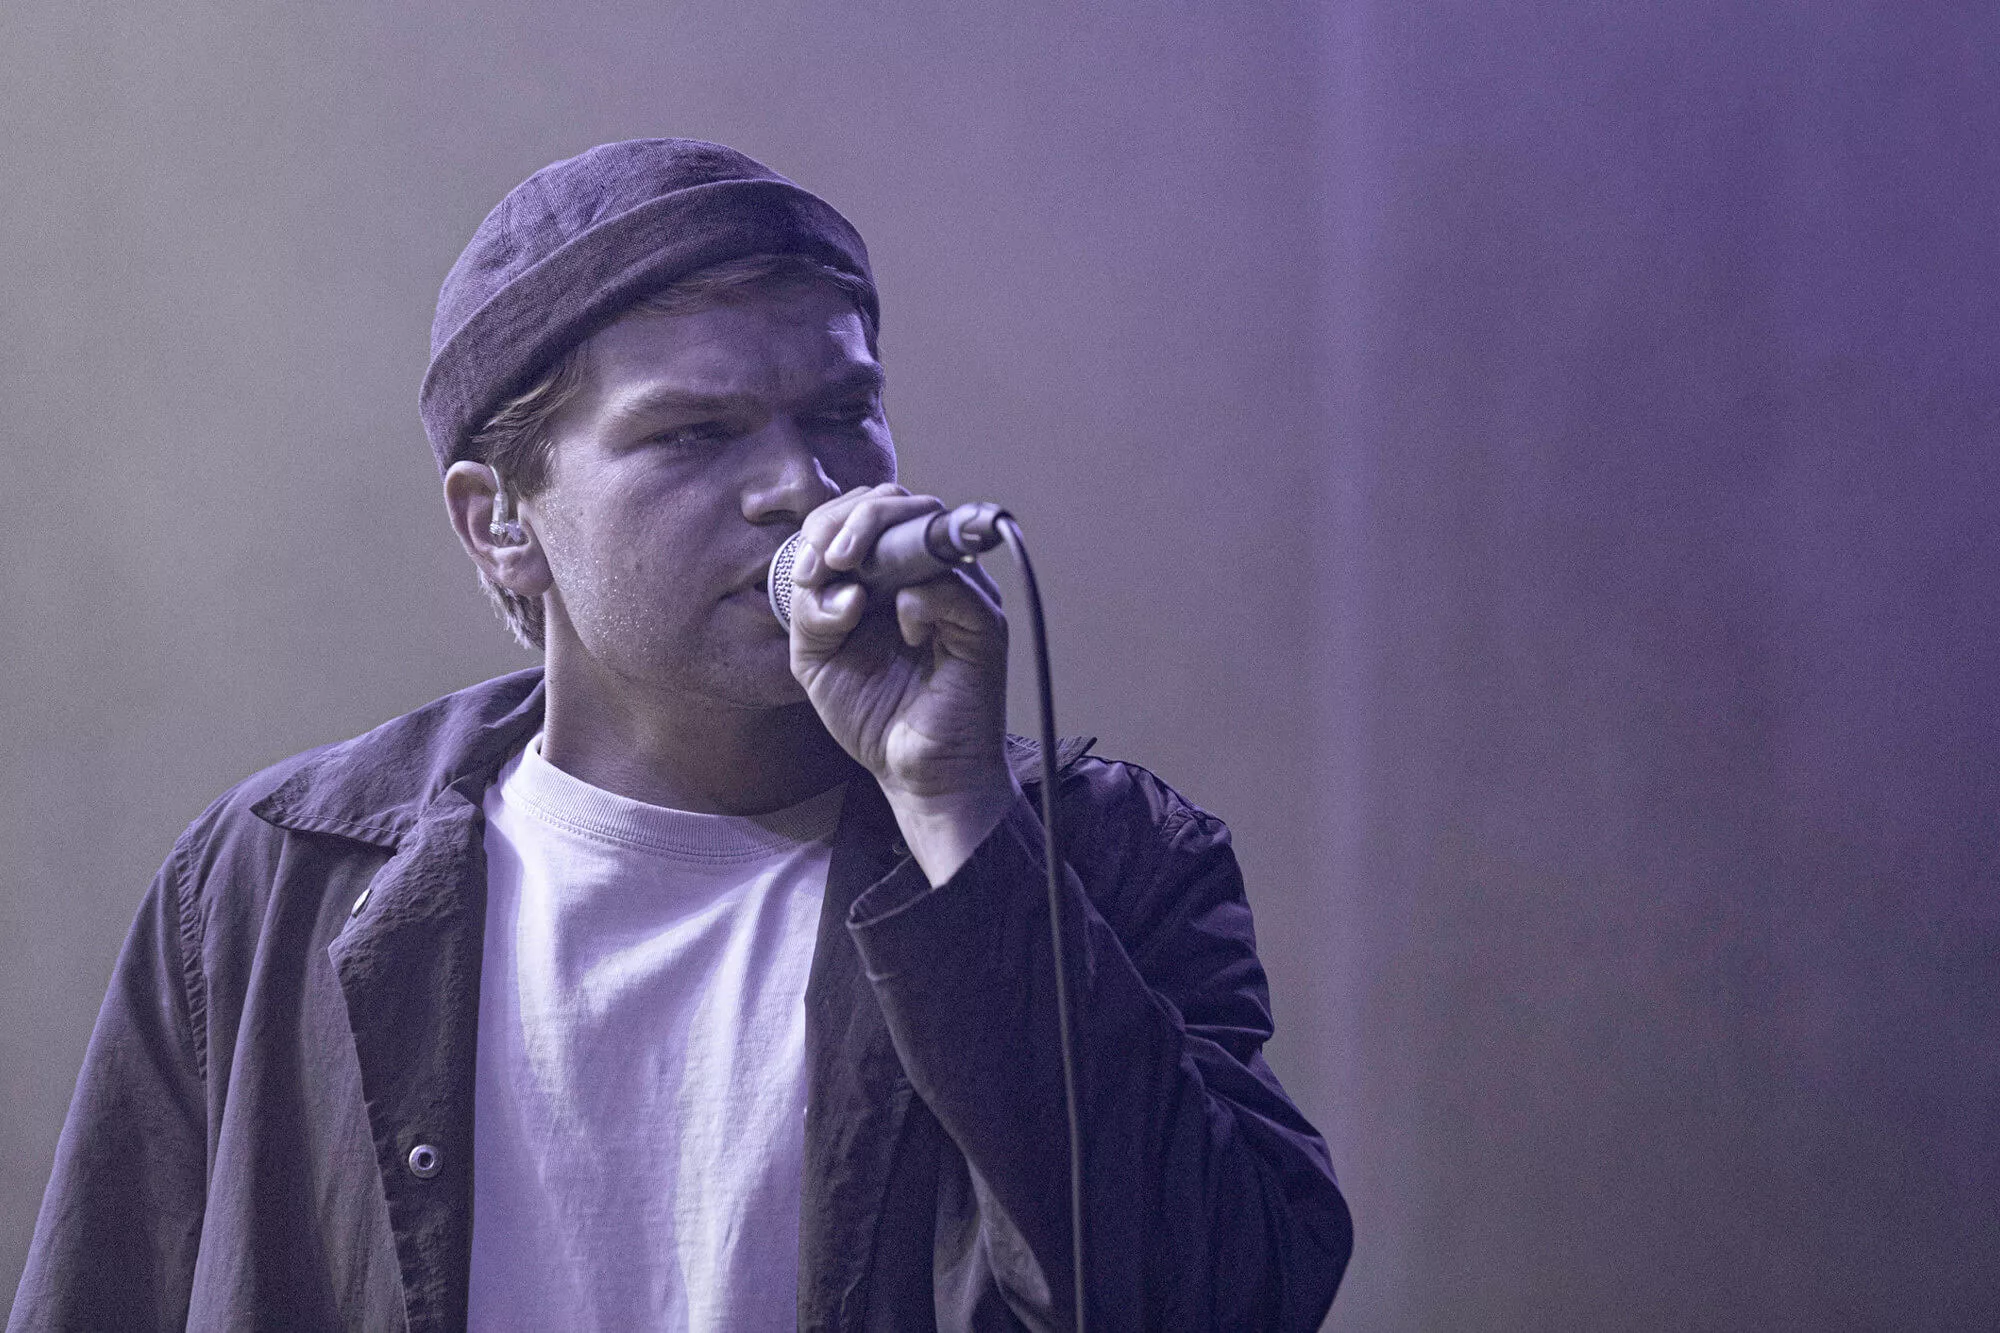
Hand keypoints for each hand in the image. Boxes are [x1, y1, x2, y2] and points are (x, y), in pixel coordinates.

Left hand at [788, 484, 1020, 883]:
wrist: (916, 775)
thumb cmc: (875, 715)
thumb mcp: (817, 660)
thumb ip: (810, 613)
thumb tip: (838, 580)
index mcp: (889, 574)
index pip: (866, 512)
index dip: (829, 523)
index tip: (805, 571)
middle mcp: (929, 573)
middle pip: (899, 501)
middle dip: (849, 519)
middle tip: (824, 561)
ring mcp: (960, 593)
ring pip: (927, 524)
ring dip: (875, 538)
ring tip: (844, 570)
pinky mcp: (983, 624)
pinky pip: (951, 585)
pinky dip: (917, 597)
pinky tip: (903, 630)